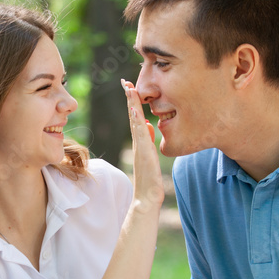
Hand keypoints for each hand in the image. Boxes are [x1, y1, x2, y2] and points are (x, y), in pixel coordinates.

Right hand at [122, 79, 163, 207]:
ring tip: (129, 88)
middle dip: (130, 98)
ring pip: (135, 121)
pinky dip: (136, 120)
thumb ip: (149, 140)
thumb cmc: (150, 178)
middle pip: (132, 115)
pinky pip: (140, 133)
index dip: (134, 102)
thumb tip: (149, 125)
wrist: (146, 196)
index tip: (131, 87)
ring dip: (132, 104)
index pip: (136, 117)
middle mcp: (138, 141)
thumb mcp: (151, 154)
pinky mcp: (143, 152)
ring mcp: (139, 146)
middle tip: (126, 82)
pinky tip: (136, 110)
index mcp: (140, 141)